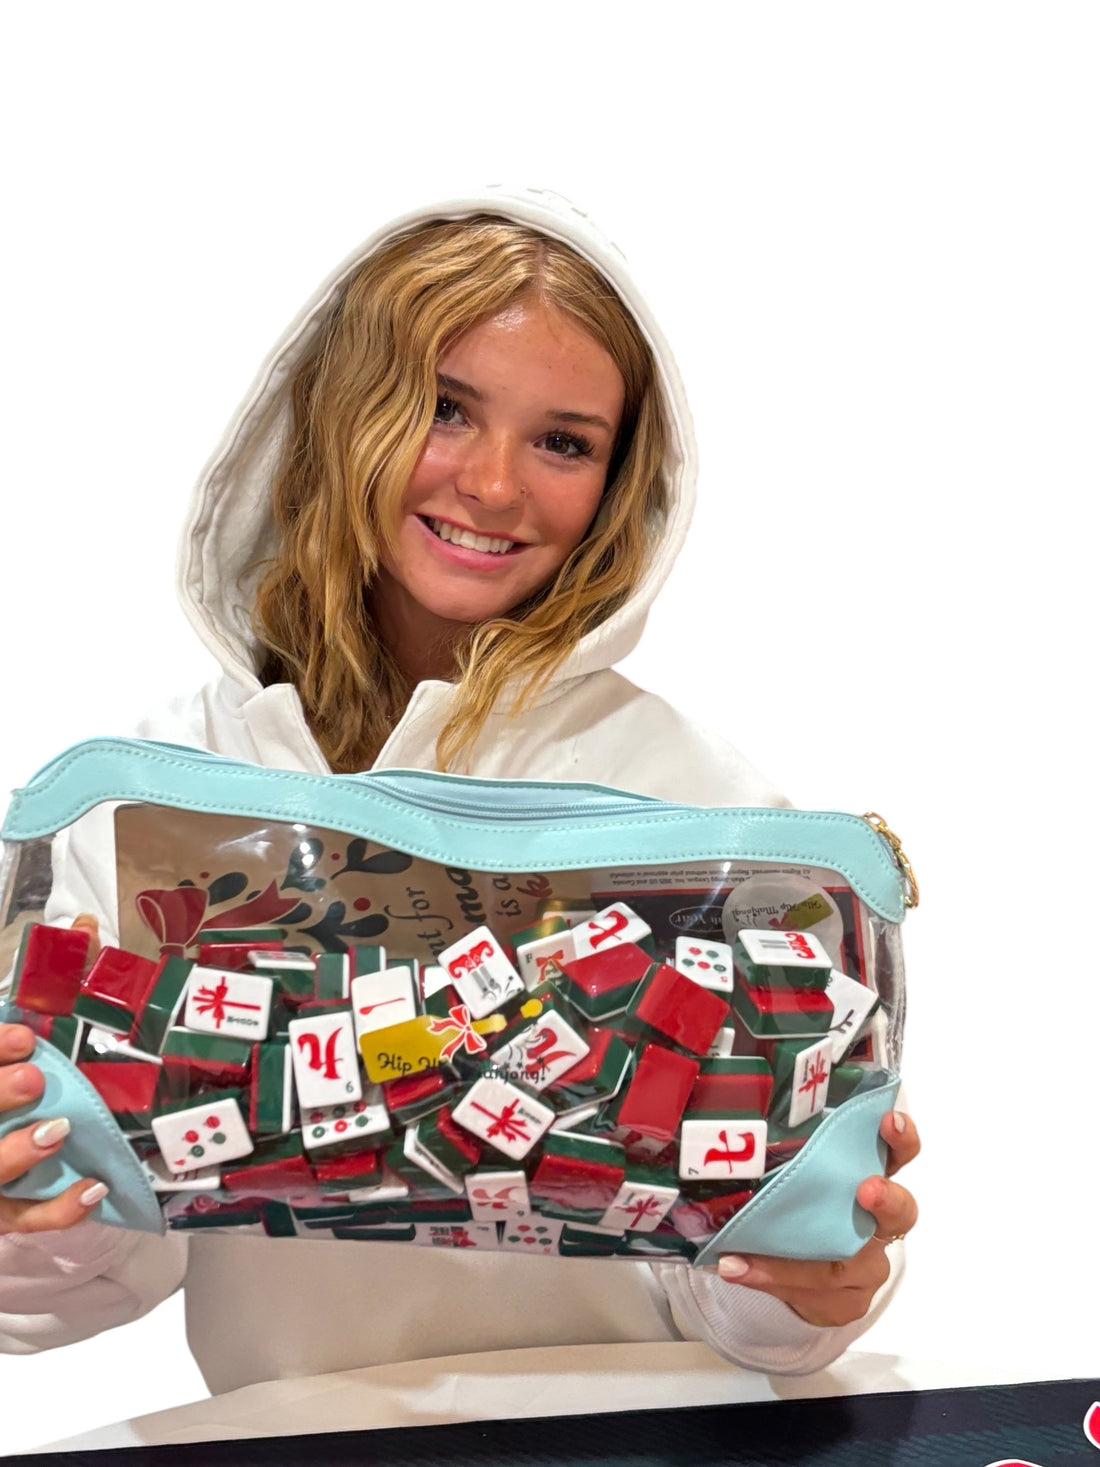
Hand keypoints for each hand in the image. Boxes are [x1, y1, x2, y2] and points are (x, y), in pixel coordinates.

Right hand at [1, 913, 107, 1231]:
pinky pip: (22, 1221)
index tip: (25, 1036)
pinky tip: (90, 1187)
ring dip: (14, 1153)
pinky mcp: (2, 1215)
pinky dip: (56, 1210)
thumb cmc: (23, 1079)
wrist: (24, 1152)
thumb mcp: (27, 1030)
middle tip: (34, 1078)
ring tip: (56, 1130)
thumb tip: (81, 925)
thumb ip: (51, 983)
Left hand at [716, 1109, 919, 1327]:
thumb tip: (743, 1134)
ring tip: (739, 1258)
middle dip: (885, 1200)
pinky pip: (814, 1296)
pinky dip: (770, 1281)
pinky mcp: (850, 1302)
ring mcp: (870, 1268)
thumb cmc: (812, 1208)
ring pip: (841, 1269)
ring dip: (789, 1264)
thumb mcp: (807, 1179)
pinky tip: (736, 1269)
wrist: (817, 1276)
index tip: (889, 1119)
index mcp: (874, 1179)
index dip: (901, 1139)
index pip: (899, 1155)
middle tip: (868, 1188)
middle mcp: (881, 1225)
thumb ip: (792, 1157)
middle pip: (900, 1214)